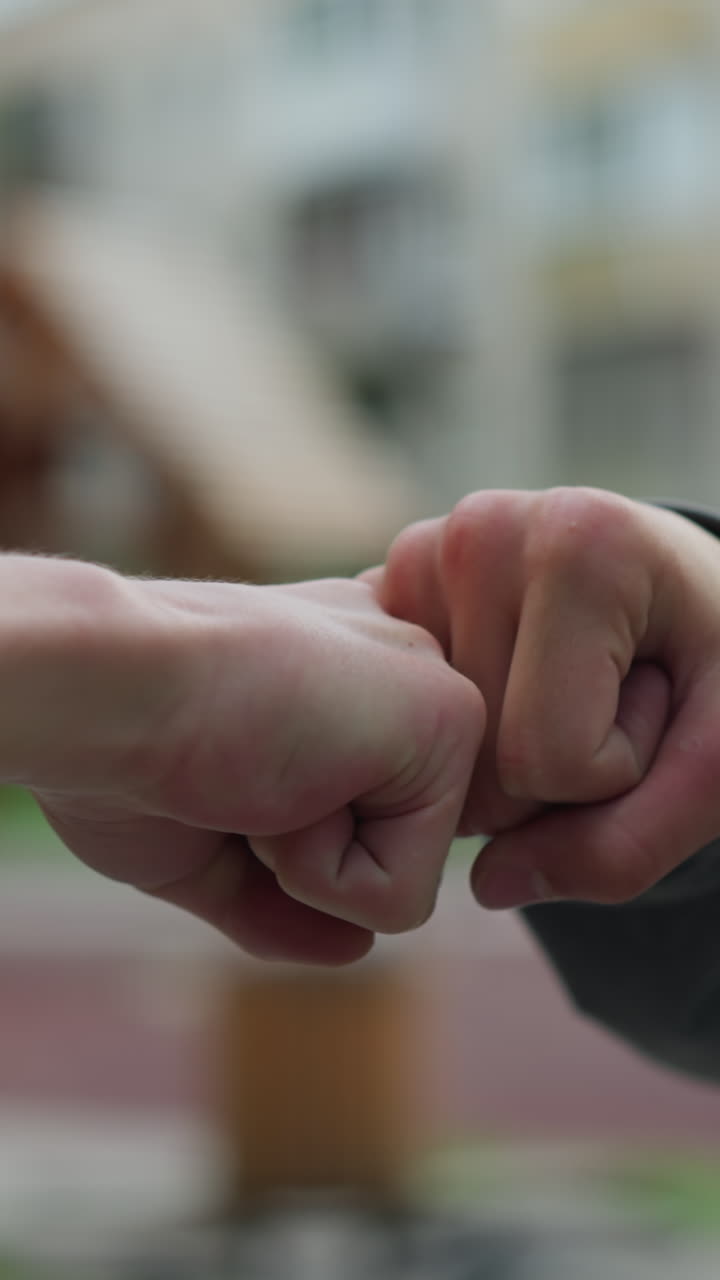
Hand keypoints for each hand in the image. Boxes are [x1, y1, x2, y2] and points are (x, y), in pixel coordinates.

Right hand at [7, 560, 482, 963]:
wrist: (98, 688)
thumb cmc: (120, 749)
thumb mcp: (203, 841)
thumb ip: (282, 897)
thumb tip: (357, 948)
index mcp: (352, 673)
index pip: (363, 825)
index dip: (281, 839)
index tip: (218, 762)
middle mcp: (406, 668)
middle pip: (388, 857)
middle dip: (290, 852)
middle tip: (231, 764)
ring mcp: (436, 688)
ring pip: (403, 880)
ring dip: (302, 860)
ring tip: (253, 766)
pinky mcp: (450, 717)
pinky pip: (400, 897)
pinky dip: (314, 871)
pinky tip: (276, 778)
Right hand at [372, 488, 719, 907]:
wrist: (688, 593)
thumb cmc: (719, 668)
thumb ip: (624, 846)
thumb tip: (488, 884)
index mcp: (580, 546)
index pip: (546, 760)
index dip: (616, 773)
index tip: (655, 702)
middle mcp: (484, 529)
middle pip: (478, 760)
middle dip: (553, 771)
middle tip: (607, 695)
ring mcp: (424, 551)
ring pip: (430, 749)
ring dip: (501, 752)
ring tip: (564, 682)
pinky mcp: (387, 581)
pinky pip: (401, 718)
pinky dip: (455, 729)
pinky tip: (507, 679)